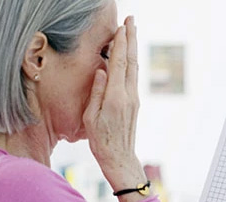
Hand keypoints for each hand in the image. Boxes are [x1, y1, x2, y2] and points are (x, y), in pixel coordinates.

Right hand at [83, 17, 146, 201]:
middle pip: (131, 61)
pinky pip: (133, 78)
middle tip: (131, 21)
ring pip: (134, 68)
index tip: (121, 27)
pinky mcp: (135, 103)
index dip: (121, 44)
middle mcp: (128, 95)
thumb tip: (102, 70)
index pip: (119, 64)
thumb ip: (97, 91)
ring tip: (131, 33)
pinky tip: (129, 57)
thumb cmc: (100, 139)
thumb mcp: (91, 117)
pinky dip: (131, 63)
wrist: (119, 156)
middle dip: (131, 39)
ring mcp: (134, 99)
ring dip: (133, 49)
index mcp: (115, 97)